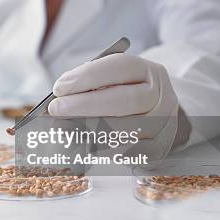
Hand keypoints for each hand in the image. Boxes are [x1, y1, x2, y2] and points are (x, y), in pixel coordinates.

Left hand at [48, 54, 180, 159]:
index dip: (88, 76)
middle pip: (125, 100)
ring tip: (63, 127)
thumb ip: (89, 83)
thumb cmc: (121, 93)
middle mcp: (161, 97)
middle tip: (56, 108)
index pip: (121, 66)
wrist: (152, 117)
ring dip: (88, 129)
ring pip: (126, 130)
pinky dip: (101, 149)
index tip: (59, 87)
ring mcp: (163, 125)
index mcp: (149, 71)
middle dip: (85, 104)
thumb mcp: (110, 79)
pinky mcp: (157, 150)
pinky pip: (127, 153)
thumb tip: (60, 95)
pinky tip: (81, 143)